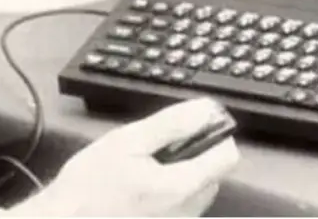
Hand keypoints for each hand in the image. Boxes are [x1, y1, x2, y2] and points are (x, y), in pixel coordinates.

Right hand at [2, 97, 239, 216]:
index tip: (191, 128)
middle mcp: (187, 213)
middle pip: (214, 174)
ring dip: (181, 176)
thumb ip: (172, 125)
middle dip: (193, 156)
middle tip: (154, 151)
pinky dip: (169, 194)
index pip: (228, 156)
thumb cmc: (89, 186)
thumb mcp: (127, 142)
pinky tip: (141, 191)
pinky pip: (182, 208)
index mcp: (181, 187)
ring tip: (143, 172)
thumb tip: (206, 110)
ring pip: (198, 192)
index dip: (214, 135)